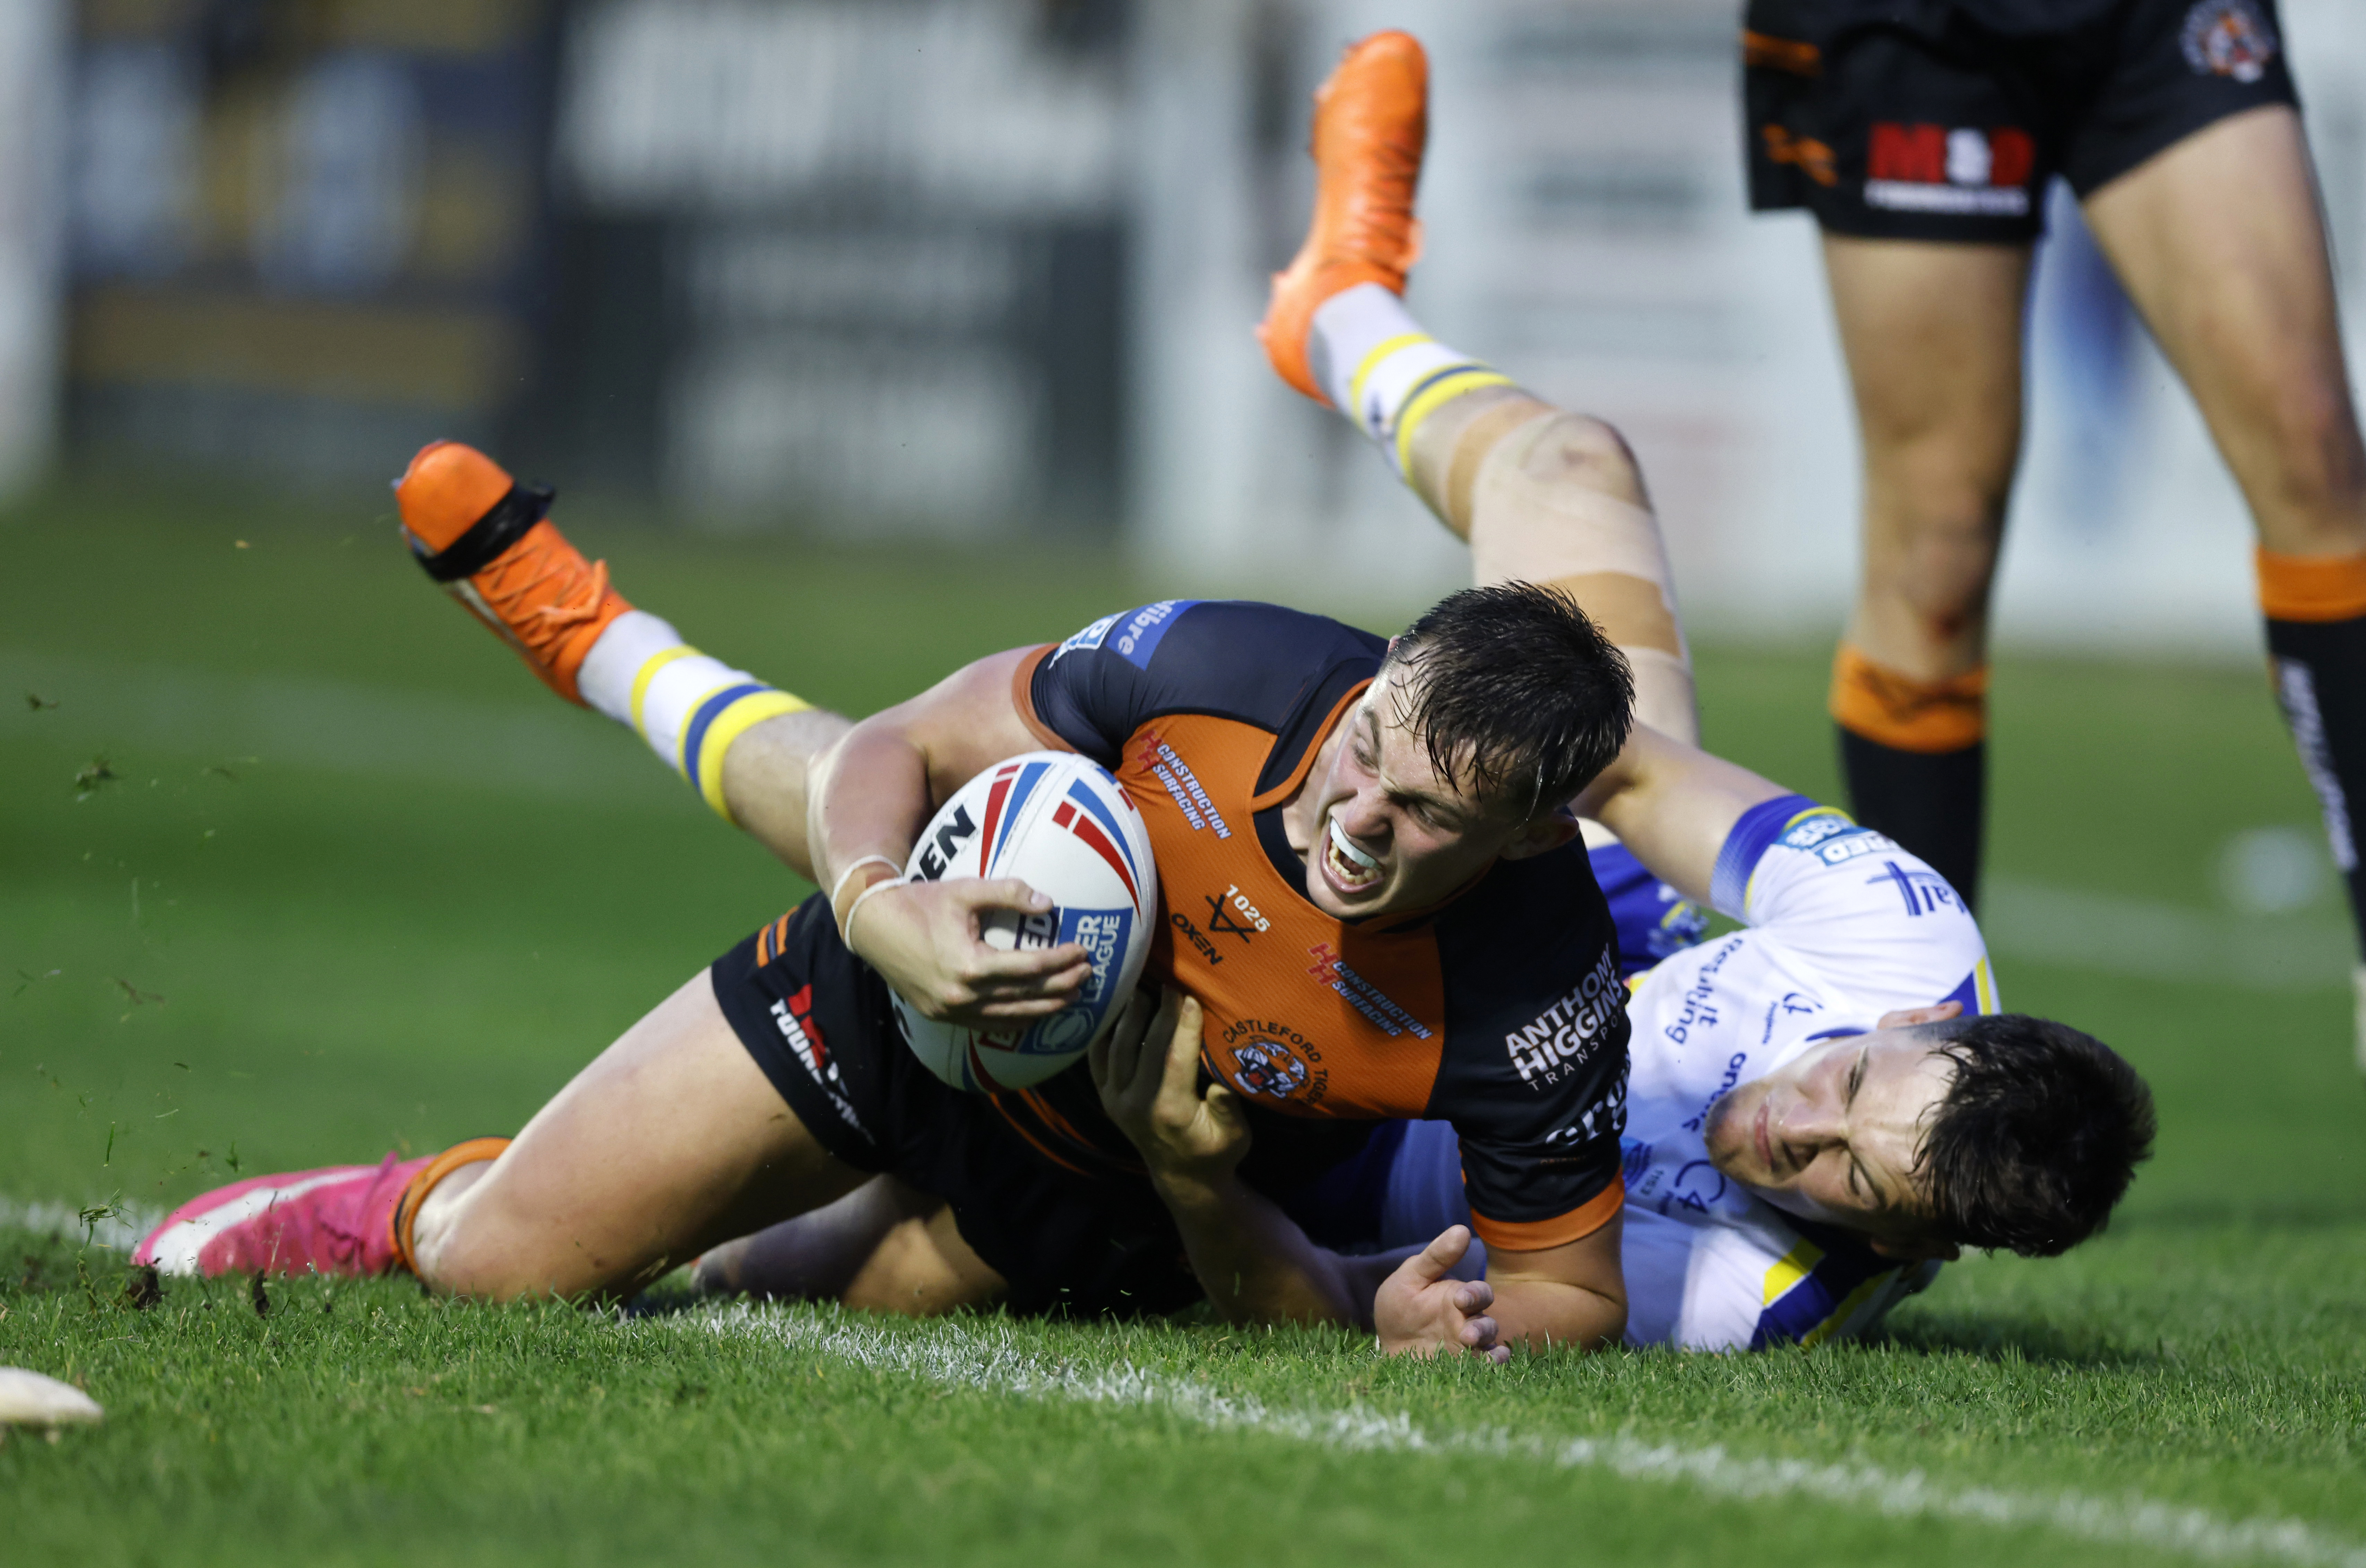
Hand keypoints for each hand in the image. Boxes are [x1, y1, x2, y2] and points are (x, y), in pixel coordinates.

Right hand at [845, 877, 1091, 1029]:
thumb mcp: (964, 890)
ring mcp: (951, 1011)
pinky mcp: (942, 1016)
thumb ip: (1008, 893)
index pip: (1030, 968)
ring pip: (1010, 1018)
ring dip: (1044, 1009)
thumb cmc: (920, 903)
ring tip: (1071, 998)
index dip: (1061, 960)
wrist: (873, 926)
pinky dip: (1016, 1020)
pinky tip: (1034, 1014)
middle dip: (1062, 987)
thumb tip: (1047, 903)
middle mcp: (962, 996)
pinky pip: (988, 1024)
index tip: (1083, 949)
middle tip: (1088, 975)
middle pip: (1025, 997)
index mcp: (969, 965)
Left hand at [1090, 988, 1248, 1185]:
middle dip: (1158, 1012)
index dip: (1184, 1025)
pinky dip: (1102, 1033)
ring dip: (1128, 1017)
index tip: (1190, 996)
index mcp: (1171, 1110)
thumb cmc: (1215, 1151)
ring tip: (1139, 988)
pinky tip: (1112, 1010)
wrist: (1183, 1177)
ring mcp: (1116, 1100)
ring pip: (1117, 1049)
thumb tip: (1222, 1082)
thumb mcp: (1234, 1137)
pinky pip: (1097, 1059)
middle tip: (1168, 982)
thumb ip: (1228, 1109)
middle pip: (1145, 1047)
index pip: (1175, 1058)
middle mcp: (1137, 1104)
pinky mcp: (1106, 1097)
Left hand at [1374, 1227, 1507, 1363]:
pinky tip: (1490, 1366)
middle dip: (1482, 1327)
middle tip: (1467, 1334)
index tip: (1460, 1298)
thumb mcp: (1411, 1276)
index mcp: (1457, 1297)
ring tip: (1472, 1351)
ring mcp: (1465, 1346)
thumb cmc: (1400, 1304)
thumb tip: (1461, 1230)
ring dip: (1487, 1349)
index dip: (1475, 1294)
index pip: (1478, 1292)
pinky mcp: (1460, 1366)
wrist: (1385, 1343)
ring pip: (1488, 1346)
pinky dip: (1491, 1367)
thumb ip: (1436, 1257)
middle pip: (1487, 1322)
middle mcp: (1467, 1321)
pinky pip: (1483, 1366)